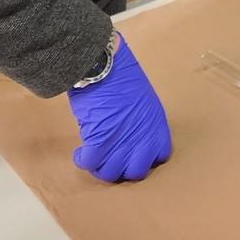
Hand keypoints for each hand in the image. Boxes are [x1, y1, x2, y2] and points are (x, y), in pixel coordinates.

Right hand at [67, 34, 172, 181]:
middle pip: (135, 172)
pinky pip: (90, 164)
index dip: (144, 159)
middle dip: (122, 170)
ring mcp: (122, 143)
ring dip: (100, 168)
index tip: (132, 156)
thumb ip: (141, 123)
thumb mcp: (144, 101)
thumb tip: (129, 135)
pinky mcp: (100, 142)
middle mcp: (143, 139)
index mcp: (156, 127)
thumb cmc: (122, 76)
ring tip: (93, 158)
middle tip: (110, 160)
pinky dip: (83, 161)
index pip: (160, 157)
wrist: (104, 66)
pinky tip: (80, 153)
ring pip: (111, 173)